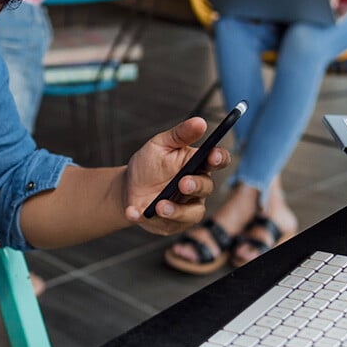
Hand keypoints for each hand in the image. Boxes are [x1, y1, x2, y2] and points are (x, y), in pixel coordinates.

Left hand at [123, 117, 229, 233]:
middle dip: (196, 185)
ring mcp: (187, 208)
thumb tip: (199, 122)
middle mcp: (197, 188)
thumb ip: (180, 135)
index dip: (219, 159)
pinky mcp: (172, 224)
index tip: (213, 156)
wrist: (127, 188)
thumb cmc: (148, 165)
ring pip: (192, 213)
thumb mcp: (159, 145)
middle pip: (207, 187)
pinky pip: (165, 224)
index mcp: (197, 164)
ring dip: (177, 210)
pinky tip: (134, 212)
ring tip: (159, 206)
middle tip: (182, 183)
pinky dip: (147, 218)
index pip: (217, 161)